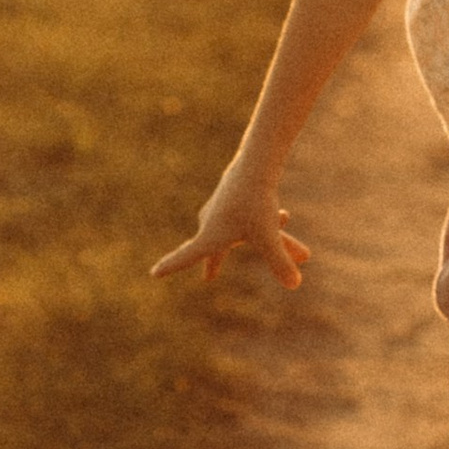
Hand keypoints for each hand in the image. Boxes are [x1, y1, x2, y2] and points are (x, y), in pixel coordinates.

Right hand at [151, 160, 311, 290]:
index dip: (171, 266)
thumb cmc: (255, 203)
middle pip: (220, 249)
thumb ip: (280, 262)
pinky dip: (270, 222)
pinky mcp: (236, 195)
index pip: (188, 256)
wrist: (255, 164)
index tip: (154, 273)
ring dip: (264, 241)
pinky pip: (253, 217)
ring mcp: (223, 208)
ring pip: (243, 233)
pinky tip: (284, 217)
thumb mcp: (269, 236)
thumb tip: (294, 284)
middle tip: (209, 277)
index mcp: (211, 236)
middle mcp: (212, 222)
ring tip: (280, 250)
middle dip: (219, 263)